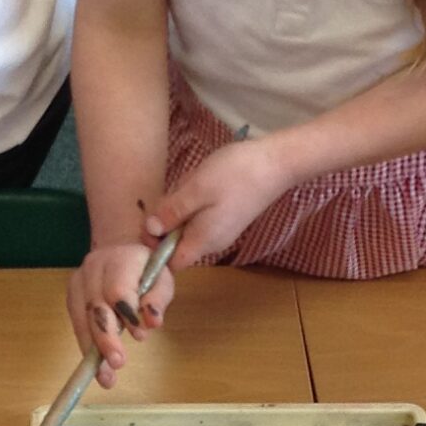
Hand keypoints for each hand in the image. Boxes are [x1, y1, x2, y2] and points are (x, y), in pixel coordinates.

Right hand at [68, 238, 174, 385]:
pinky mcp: (72, 296)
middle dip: (105, 337)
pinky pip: (76, 324)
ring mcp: (78, 280)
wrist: (123, 254)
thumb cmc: (148, 271)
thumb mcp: (163, 281)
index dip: (126, 314)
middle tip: (117, 363)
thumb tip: (152, 322)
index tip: (140, 337)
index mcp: (121, 258)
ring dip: (93, 348)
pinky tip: (97, 367)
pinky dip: (87, 346)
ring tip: (106, 376)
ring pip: (82, 318)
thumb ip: (158, 300)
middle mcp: (94, 265)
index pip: (117, 289)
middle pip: (95, 305)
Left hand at [151, 135, 288, 266]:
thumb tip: (149, 231)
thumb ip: (171, 212)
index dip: (155, 249)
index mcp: (202, 241)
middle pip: (177, 243)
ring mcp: (221, 230)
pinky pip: (200, 216)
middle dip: (167, 222)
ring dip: (180, 208)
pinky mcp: (227, 217)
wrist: (276, 163)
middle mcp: (212, 242)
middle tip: (173, 194)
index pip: (171, 263)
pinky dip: (194, 202)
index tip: (149, 224)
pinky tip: (201, 182)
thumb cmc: (235, 174)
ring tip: (190, 184)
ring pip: (187, 227)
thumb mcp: (195, 189)